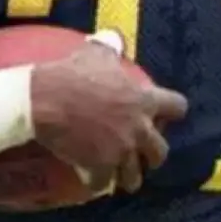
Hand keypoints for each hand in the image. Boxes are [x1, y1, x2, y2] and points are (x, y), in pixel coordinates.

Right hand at [31, 34, 187, 193]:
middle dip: (152, 155)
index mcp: (144, 100)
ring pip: (134, 177)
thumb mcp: (95, 53)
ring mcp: (121, 151)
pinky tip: (91, 180)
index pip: (178, 107)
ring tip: (119, 176)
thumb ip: (111, 47)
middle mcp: (139, 129)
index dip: (171, 112)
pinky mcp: (100, 167)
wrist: (43, 100)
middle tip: (141, 154)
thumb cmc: (71, 73)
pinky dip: (96, 183)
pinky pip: (103, 184)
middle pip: (160, 152)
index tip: (163, 116)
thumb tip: (115, 37)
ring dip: (128, 176)